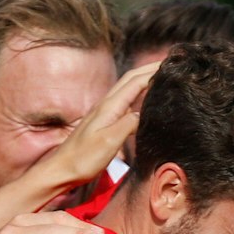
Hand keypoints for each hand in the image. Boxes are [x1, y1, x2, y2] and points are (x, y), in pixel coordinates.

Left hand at [31, 61, 158, 196]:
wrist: (62, 170)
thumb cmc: (83, 159)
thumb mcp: (108, 142)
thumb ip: (127, 124)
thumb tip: (143, 113)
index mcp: (108, 107)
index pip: (135, 82)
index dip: (153, 71)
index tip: (171, 64)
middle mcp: (106, 106)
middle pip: (130, 80)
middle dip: (149, 69)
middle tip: (169, 63)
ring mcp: (104, 113)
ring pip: (127, 89)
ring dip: (143, 79)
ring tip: (160, 76)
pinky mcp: (104, 122)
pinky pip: (125, 102)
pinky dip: (138, 95)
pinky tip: (143, 100)